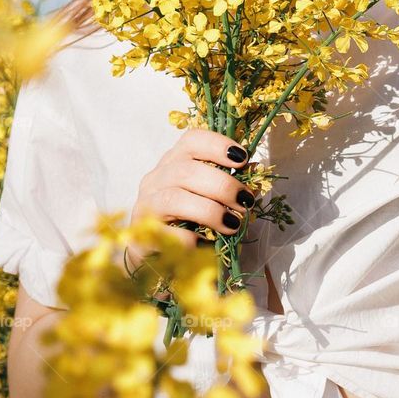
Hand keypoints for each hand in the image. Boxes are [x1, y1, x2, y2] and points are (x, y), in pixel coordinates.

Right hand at [126, 129, 255, 271]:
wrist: (155, 256)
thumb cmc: (187, 221)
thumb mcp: (207, 198)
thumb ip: (227, 185)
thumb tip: (256, 177)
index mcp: (173, 163)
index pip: (191, 141)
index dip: (218, 145)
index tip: (242, 159)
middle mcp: (155, 180)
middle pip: (186, 170)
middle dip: (222, 185)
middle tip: (244, 201)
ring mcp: (146, 207)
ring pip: (175, 199)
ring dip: (210, 211)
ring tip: (231, 225)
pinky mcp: (142, 236)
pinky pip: (168, 234)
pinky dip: (191, 239)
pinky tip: (205, 244)